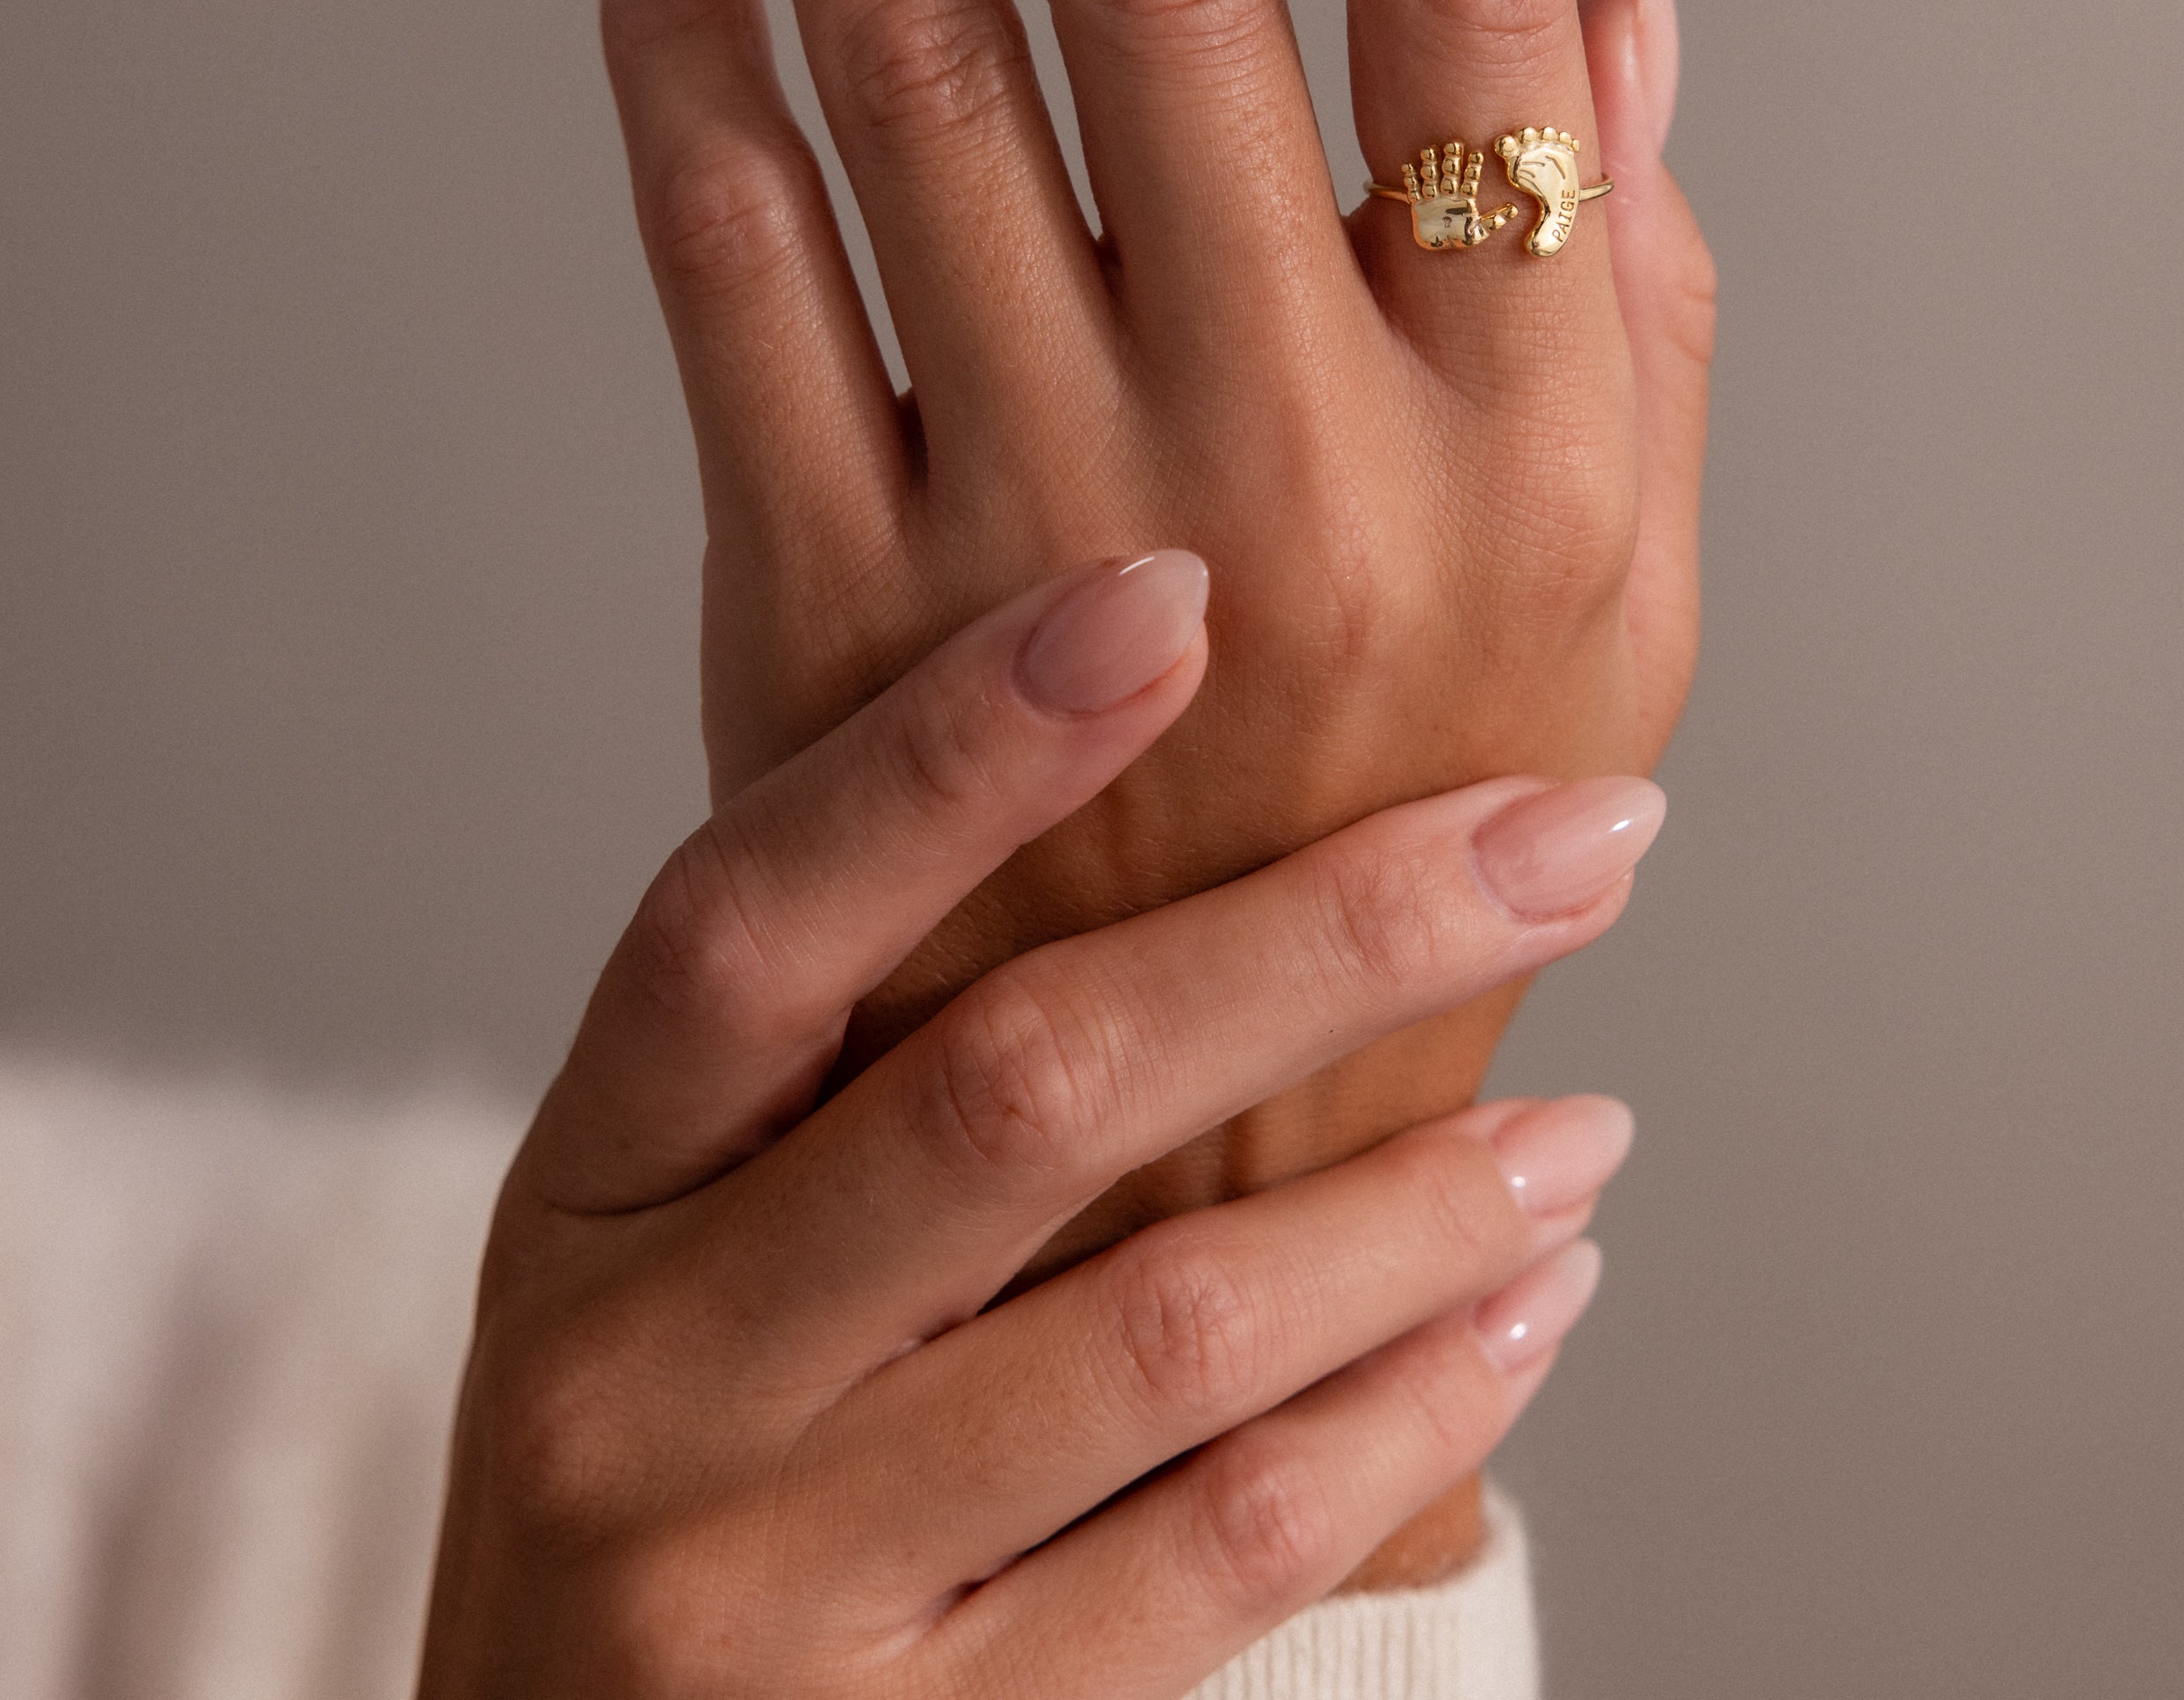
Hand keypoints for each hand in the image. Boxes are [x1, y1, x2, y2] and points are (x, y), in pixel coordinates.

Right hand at [420, 558, 1653, 1696]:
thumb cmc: (692, 1431)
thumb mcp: (686, 1218)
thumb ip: (867, 1018)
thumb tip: (1154, 712)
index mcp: (592, 1180)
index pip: (754, 910)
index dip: (958, 747)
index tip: (1177, 597)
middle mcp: (638, 1373)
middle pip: (1014, 1090)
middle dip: (1331, 940)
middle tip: (1572, 834)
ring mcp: (758, 1586)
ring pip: (1162, 1329)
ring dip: (1420, 1201)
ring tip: (1591, 1121)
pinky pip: (1220, 1556)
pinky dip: (1406, 1407)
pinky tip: (1523, 1308)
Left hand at [597, 0, 1712, 1571]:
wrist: (1208, 1159)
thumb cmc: (1445, 831)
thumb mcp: (1632, 582)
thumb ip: (1642, 273)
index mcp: (1536, 427)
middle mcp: (1311, 459)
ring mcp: (1058, 542)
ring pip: (930, 77)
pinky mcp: (842, 625)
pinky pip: (735, 276)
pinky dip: (684, 57)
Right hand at [1381, 141, 1517, 251]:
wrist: (1439, 247)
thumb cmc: (1460, 238)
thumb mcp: (1480, 232)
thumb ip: (1494, 221)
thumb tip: (1514, 209)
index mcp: (1465, 198)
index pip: (1471, 179)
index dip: (1474, 167)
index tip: (1478, 154)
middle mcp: (1449, 193)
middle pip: (1451, 173)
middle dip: (1452, 159)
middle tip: (1453, 144)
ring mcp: (1433, 197)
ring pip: (1432, 176)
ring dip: (1430, 164)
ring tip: (1428, 150)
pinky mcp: (1418, 204)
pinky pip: (1413, 189)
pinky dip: (1410, 178)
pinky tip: (1408, 166)